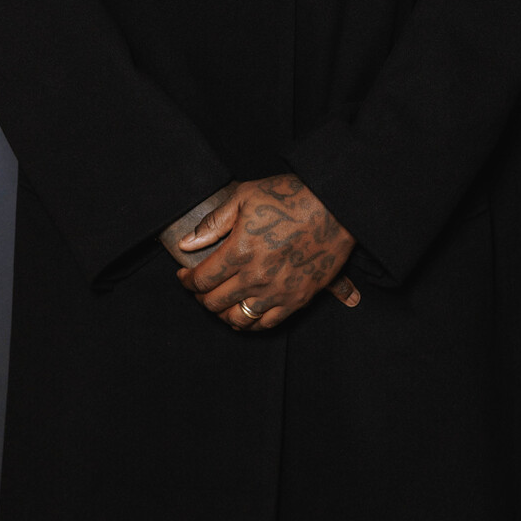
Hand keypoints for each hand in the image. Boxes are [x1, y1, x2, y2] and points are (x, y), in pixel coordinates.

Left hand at [176, 173, 358, 330]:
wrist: (337, 207)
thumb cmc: (292, 196)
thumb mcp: (246, 196)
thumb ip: (214, 222)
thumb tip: (187, 242)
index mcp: (240, 251)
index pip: (201, 280)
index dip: (186, 281)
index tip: (184, 275)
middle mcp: (256, 277)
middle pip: (215, 302)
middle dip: (200, 297)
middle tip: (200, 288)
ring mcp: (278, 292)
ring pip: (238, 319)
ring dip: (222, 313)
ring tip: (220, 303)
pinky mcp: (298, 299)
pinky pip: (266, 324)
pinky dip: (250, 323)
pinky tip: (245, 313)